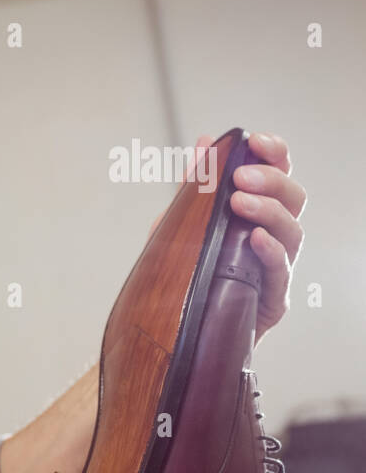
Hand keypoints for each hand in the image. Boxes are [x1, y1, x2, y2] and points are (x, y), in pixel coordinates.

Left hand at [177, 132, 303, 344]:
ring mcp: (276, 268)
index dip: (274, 154)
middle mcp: (274, 236)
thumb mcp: (180, 226)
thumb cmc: (186, 275)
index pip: (279, 175)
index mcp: (256, 214)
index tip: (256, 141)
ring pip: (293, 231)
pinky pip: (280, 271)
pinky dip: (270, 251)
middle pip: (294, 199)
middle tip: (240, 177)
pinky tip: (255, 238)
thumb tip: (204, 142)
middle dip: (271, 180)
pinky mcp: (271, 299)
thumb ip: (195, 187)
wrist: (177, 331)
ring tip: (239, 201)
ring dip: (268, 210)